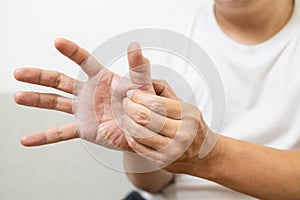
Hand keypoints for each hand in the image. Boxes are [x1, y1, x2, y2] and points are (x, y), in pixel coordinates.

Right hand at [14, 38, 171, 149]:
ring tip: (18, 96)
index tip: (58, 42)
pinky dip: (44, 137)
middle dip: (39, 76)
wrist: (142, 129)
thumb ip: (138, 69)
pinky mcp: (83, 128)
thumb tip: (137, 47)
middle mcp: (88, 92)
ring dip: (36, 100)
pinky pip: (60, 133)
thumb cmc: (143, 105)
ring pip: (55, 103)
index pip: (84, 61)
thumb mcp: (142, 87)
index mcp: (101, 79)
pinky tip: (27, 140)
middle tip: (20, 73)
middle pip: (60, 81)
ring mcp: (83, 110)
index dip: (72, 51)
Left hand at [122, 89, 212, 171]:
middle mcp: (182, 134)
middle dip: (130, 106)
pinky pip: (136, 146)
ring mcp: (171, 150)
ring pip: (138, 132)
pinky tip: (130, 127)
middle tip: (126, 102)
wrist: (202, 155)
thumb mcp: (184, 105)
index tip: (132, 93)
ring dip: (126, 120)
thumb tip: (142, 82)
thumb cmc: (191, 127)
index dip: (139, 96)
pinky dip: (129, 134)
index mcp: (189, 116)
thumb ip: (164, 91)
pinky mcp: (160, 161)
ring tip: (126, 114)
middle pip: (144, 117)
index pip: (157, 103)